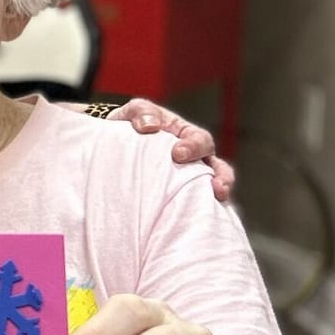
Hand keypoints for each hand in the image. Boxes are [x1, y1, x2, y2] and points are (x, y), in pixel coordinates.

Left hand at [108, 98, 235, 202]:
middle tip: (215, 187)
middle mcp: (194, 159)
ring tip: (217, 203)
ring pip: (211, 189)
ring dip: (218, 196)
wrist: (113, 146)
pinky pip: (193, 206)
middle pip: (217, 167)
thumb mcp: (134, 112)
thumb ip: (142, 112)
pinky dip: (199, 213)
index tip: (177, 154)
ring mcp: (189, 179)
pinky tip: (192, 222)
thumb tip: (149, 126)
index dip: (193, 147)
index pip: (199, 140)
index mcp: (186, 136)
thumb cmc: (130, 126)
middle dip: (221, 177)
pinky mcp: (178, 197)